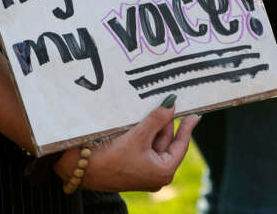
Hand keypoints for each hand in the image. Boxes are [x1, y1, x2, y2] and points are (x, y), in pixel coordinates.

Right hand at [54, 97, 200, 192]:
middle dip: (165, 123)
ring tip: (150, 109)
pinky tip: (139, 120)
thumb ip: (157, 119)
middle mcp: (156, 174)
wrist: (81, 169)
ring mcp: (144, 171)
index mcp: (163, 171)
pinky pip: (143, 146)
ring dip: (152, 126)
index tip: (195, 114)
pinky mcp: (132, 167)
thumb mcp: (138, 135)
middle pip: (166, 142)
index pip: (180, 144)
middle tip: (166, 103)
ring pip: (154, 142)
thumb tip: (171, 104)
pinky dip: (143, 133)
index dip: (187, 127)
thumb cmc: (111, 157)